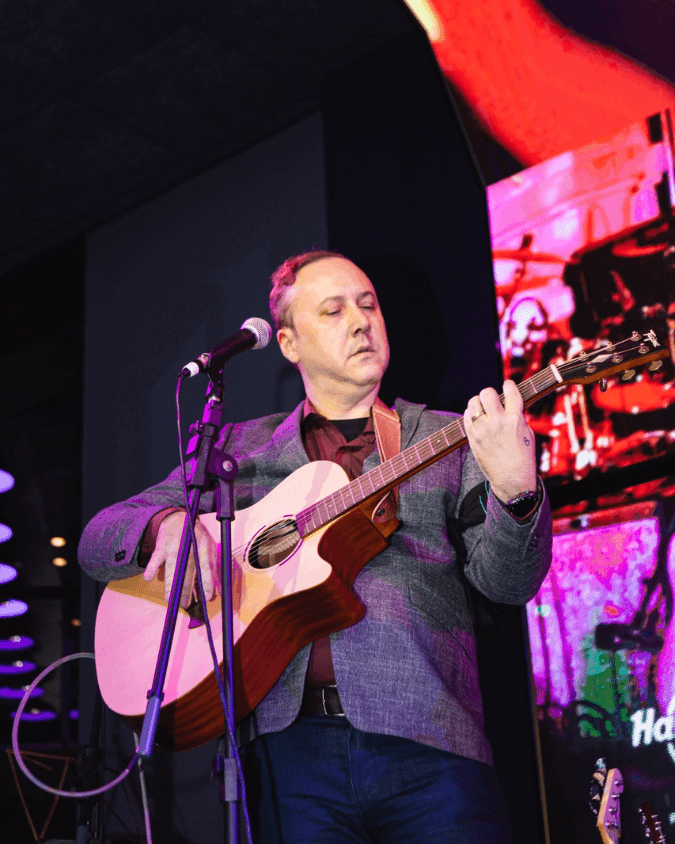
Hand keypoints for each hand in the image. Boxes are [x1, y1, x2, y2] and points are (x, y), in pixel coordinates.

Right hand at [143, 510, 218, 606]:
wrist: (179, 518)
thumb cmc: (196, 538)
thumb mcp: (208, 550)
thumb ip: (211, 572)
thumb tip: (215, 594)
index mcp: (204, 546)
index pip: (207, 566)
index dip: (208, 581)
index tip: (208, 596)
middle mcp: (190, 545)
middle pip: (188, 569)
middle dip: (187, 588)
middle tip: (185, 604)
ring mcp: (174, 545)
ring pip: (172, 566)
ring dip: (170, 583)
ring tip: (170, 599)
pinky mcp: (161, 545)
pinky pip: (155, 557)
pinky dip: (151, 567)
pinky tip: (148, 578)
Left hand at [464, 379, 537, 502]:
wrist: (512, 479)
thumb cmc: (523, 456)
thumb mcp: (527, 433)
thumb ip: (517, 416)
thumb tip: (509, 402)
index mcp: (515, 420)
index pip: (511, 392)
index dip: (509, 385)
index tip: (508, 385)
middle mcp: (497, 423)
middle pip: (487, 393)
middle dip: (490, 393)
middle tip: (492, 400)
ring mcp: (483, 431)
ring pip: (473, 403)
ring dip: (478, 403)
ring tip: (483, 409)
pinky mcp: (473, 438)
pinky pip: (466, 417)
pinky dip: (470, 414)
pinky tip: (477, 419)